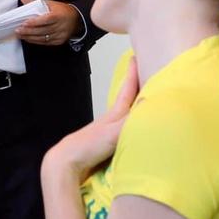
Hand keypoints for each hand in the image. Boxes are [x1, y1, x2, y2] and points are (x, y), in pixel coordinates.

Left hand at [15, 0, 81, 44]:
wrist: (76, 19)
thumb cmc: (62, 10)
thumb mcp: (50, 3)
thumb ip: (35, 2)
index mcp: (58, 16)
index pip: (45, 20)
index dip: (34, 22)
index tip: (24, 23)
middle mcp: (60, 26)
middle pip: (42, 30)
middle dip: (29, 31)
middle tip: (18, 30)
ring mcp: (60, 35)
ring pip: (43, 38)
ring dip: (30, 37)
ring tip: (20, 35)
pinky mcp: (59, 41)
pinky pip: (46, 43)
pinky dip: (36, 41)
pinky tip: (28, 38)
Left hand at [43, 58, 139, 181]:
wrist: (67, 163)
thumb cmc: (90, 146)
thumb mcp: (115, 131)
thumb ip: (132, 120)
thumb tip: (150, 101)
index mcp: (116, 113)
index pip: (128, 88)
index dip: (133, 73)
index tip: (136, 56)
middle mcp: (113, 119)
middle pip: (129, 99)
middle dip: (138, 87)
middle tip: (147, 73)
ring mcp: (110, 132)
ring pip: (128, 115)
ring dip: (137, 107)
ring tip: (146, 100)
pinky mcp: (108, 145)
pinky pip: (127, 131)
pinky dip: (135, 126)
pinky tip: (138, 130)